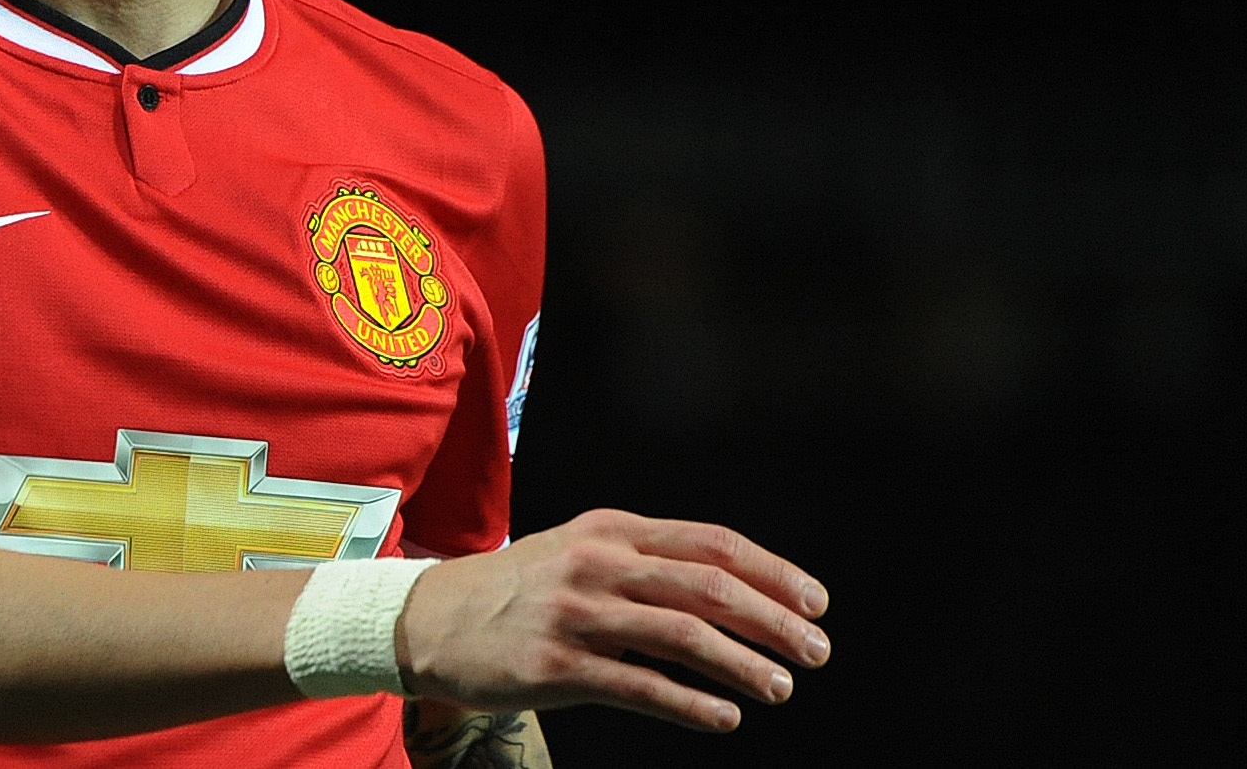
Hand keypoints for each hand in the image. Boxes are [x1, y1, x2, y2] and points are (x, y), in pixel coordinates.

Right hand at [396, 510, 830, 732]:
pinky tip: (726, 717)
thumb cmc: (517, 588)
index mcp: (609, 529)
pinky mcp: (555, 666)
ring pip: (682, 636)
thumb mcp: (578, 551)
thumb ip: (645, 562)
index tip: (815, 603)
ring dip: (743, 664)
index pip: (711, 542)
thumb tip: (732, 591)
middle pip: (707, 586)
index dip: (772, 572)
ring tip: (783, 687)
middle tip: (817, 650)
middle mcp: (596, 563)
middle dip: (773, 619)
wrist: (429, 618)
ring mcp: (575, 614)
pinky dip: (691, 704)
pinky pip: (640, 687)